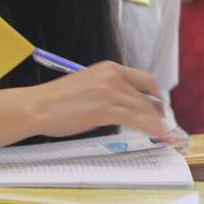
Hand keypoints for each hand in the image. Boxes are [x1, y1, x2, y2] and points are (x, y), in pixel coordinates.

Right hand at [34, 62, 169, 138]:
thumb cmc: (56, 101)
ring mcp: (111, 91)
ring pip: (144, 109)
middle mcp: (113, 76)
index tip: (159, 107)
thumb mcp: (88, 86)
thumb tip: (124, 107)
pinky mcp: (107, 108)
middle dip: (157, 113)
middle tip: (164, 125)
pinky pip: (137, 119)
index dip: (155, 95)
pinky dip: (151, 128)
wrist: (37, 106)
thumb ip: (108, 91)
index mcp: (109, 68)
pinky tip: (158, 135)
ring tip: (166, 134)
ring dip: (157, 123)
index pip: (143, 80)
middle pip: (146, 96)